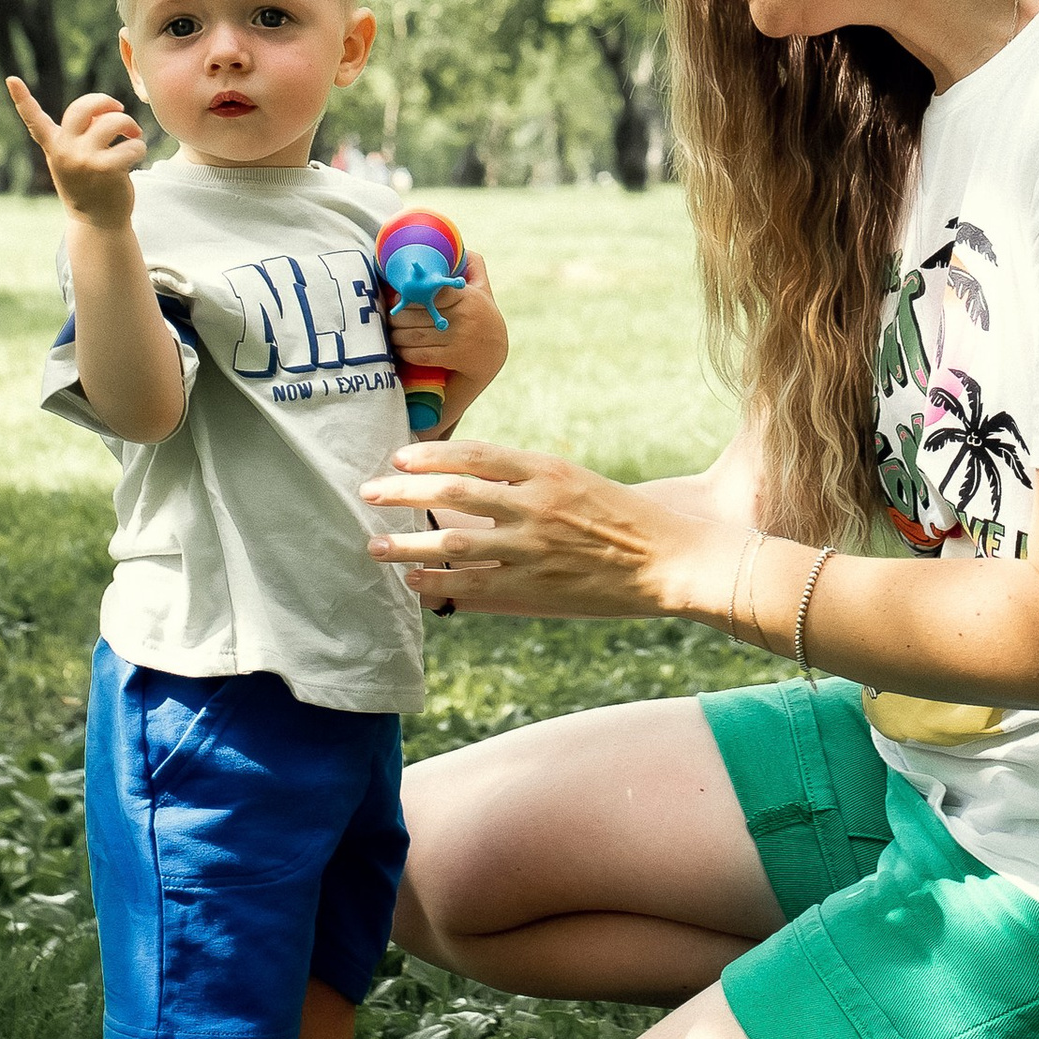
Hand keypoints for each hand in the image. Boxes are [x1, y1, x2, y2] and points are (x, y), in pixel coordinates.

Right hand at [9, 79, 145, 226]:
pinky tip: (136, 156)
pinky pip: (131, 144)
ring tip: (133, 136)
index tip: (11, 79)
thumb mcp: (75, 159)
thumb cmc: (90, 185)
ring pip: (113, 122)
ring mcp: (83, 160)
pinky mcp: (105, 169)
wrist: (97, 222)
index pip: (34, 119)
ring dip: (129, 125)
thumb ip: (81, 134)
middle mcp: (64, 151)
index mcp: (54, 146)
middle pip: (84, 107)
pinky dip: (139, 147)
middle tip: (119, 109)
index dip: (22, 99)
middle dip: (106, 102)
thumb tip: (103, 111)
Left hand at [362, 440, 727, 622]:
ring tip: (375, 545)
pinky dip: (438, 580)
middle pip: (452, 490)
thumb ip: (528, 483)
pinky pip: (472, 583)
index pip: (475, 453)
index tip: (400, 456)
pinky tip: (413, 580)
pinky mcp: (535, 585)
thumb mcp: (578, 484)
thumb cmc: (627, 519)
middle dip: (403, 491)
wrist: (670, 560)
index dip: (431, 453)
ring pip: (452, 539)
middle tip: (368, 491)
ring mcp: (533, 546)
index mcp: (548, 470)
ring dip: (407, 541)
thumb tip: (471, 486)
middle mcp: (535, 503)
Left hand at [385, 248, 507, 415]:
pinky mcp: (452, 358)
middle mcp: (463, 317)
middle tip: (390, 316)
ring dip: (397, 334)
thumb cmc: (483, 316)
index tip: (400, 295)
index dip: (413, 293)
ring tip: (391, 332)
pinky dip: (405, 351)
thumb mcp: (483, 290)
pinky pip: (420, 354)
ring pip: (416, 335)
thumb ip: (473, 266)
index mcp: (467, 297)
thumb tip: (459, 247)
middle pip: (419, 314)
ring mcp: (458, 339)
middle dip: (398, 316)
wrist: (494, 354)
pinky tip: (400, 347)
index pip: (435, 290)